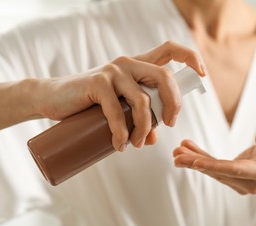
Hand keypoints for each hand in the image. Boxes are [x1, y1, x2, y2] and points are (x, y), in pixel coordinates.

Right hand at [33, 41, 204, 150]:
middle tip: (168, 126)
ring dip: (145, 129)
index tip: (201, 74)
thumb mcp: (121, 110)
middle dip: (173, 105)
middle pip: (165, 78)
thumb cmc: (92, 104)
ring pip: (143, 101)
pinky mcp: (97, 83)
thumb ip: (139, 118)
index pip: (169, 51)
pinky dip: (122, 133)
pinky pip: (118, 112)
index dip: (190, 58)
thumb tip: (154, 139)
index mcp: (138, 65)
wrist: (53, 99)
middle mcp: (129, 63)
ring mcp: (113, 71)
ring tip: (138, 145)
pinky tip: (120, 145)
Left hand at [173, 125, 255, 205]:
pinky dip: (201, 160)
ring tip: (178, 151)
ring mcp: (242, 183)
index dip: (214, 167)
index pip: (236, 170)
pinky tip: (188, 150)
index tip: (195, 163)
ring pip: (214, 172)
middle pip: (220, 173)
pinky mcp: (235, 178)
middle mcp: (251, 182)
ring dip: (195, 161)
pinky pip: (216, 169)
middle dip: (197, 163)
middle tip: (177, 154)